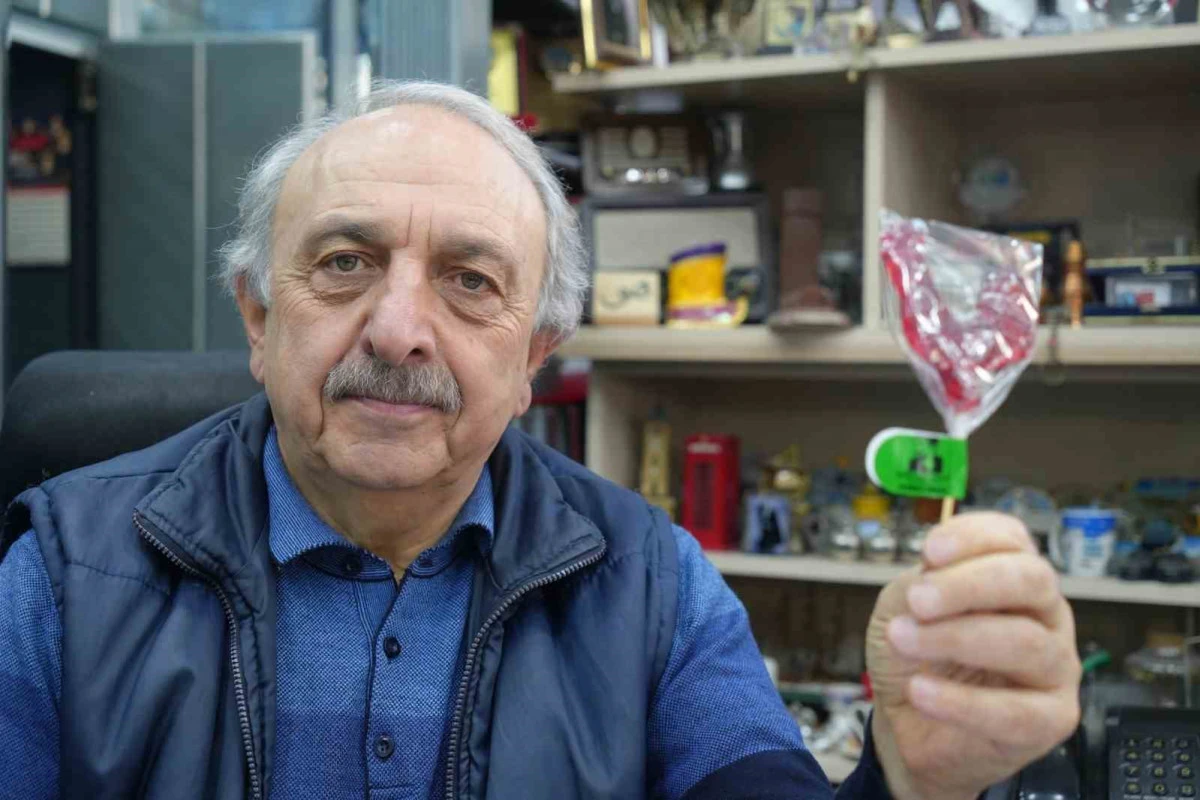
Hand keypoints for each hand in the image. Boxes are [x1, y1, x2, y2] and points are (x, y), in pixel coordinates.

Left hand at [864, 512, 1081, 799]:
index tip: (928, 551)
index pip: (1012, 538)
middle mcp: (1045, 614)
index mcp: (1012, 576)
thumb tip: (934, 573)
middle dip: (968, 584)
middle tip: (918, 602)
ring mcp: (1056, 666)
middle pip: (1032, 579)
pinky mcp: (1052, 718)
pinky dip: (960, 701)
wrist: (910, 725)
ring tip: (903, 642)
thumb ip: (920, 584)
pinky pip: (1015, 711)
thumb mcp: (902, 607)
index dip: (973, 537)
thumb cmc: (916, 656)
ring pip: (1024, 641)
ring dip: (954, 639)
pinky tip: (921, 692)